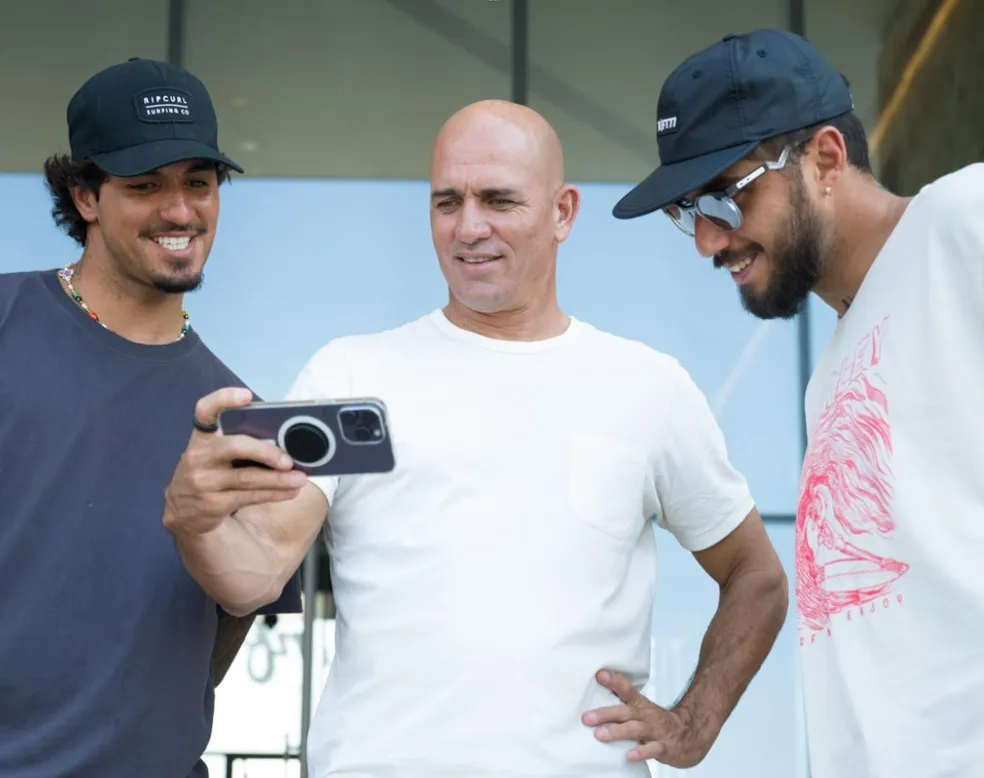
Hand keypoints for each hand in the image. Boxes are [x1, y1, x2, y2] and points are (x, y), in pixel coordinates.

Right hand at [163, 387, 307, 536]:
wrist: (183, 512)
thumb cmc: (210, 473)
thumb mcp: (214, 454)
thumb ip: (239, 442)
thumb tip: (285, 441)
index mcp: (202, 437)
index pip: (205, 411)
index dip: (223, 399)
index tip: (246, 395)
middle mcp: (199, 456)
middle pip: (235, 447)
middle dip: (266, 453)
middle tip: (289, 460)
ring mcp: (203, 481)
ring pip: (247, 478)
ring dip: (278, 479)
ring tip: (300, 478)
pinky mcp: (212, 504)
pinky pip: (250, 497)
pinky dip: (275, 494)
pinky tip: (290, 491)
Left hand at [582, 669, 708, 768]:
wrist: (690, 736)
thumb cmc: (657, 723)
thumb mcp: (642, 711)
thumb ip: (622, 708)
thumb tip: (593, 703)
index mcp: (640, 705)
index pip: (627, 689)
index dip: (614, 681)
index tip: (599, 674)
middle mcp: (646, 716)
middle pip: (624, 712)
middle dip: (605, 713)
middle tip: (586, 717)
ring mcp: (655, 731)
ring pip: (634, 730)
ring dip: (617, 732)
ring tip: (599, 735)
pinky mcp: (663, 747)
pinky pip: (651, 750)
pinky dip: (640, 752)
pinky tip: (628, 756)